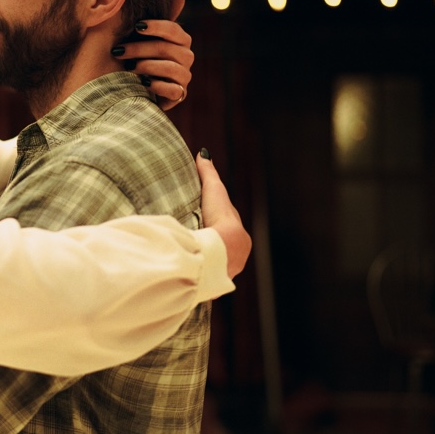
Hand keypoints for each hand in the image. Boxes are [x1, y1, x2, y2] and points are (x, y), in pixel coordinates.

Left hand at [113, 0, 192, 110]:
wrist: (131, 89)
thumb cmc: (136, 57)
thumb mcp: (142, 37)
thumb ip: (156, 19)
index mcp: (180, 40)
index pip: (174, 29)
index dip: (156, 26)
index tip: (136, 26)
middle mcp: (186, 57)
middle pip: (167, 49)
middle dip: (140, 49)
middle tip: (118, 51)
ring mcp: (184, 76)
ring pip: (171, 68)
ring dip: (146, 66)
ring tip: (128, 68)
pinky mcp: (179, 95)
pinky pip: (173, 90)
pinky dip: (157, 86)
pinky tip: (141, 83)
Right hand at [195, 150, 250, 278]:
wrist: (221, 250)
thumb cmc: (219, 220)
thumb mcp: (213, 192)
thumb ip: (208, 174)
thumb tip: (203, 153)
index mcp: (239, 233)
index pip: (228, 223)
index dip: (217, 218)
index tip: (206, 216)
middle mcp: (237, 252)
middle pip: (224, 243)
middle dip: (214, 240)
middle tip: (199, 237)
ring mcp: (228, 268)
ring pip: (219, 260)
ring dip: (209, 259)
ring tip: (195, 258)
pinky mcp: (217, 280)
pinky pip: (210, 274)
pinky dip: (203, 271)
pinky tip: (195, 273)